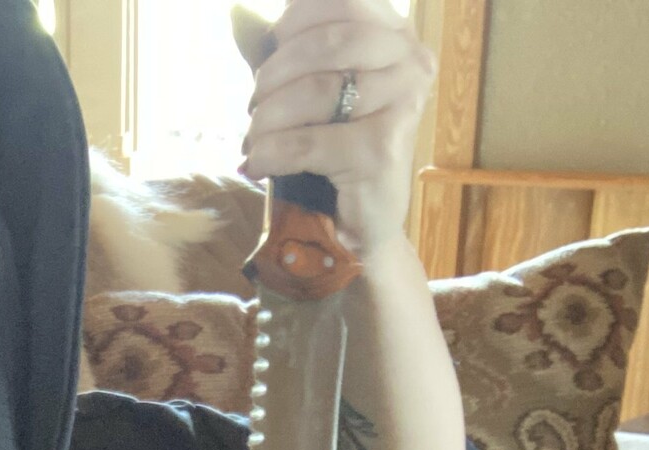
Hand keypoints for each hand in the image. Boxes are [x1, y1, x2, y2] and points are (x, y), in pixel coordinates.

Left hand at [238, 0, 437, 258]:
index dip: (292, 23)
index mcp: (396, 35)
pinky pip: (309, 142)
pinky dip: (272, 153)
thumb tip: (238, 15)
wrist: (359, 227)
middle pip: (327, 43)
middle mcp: (410, 61)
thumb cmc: (331, 153)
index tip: (267, 59)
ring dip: (268, 118)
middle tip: (252, 108)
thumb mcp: (306, 91)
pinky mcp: (383, 150)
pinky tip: (256, 165)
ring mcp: (403, 104)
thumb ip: (280, 52)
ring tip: (252, 140)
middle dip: (274, 75)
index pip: (341, 1)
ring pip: (316, 92)